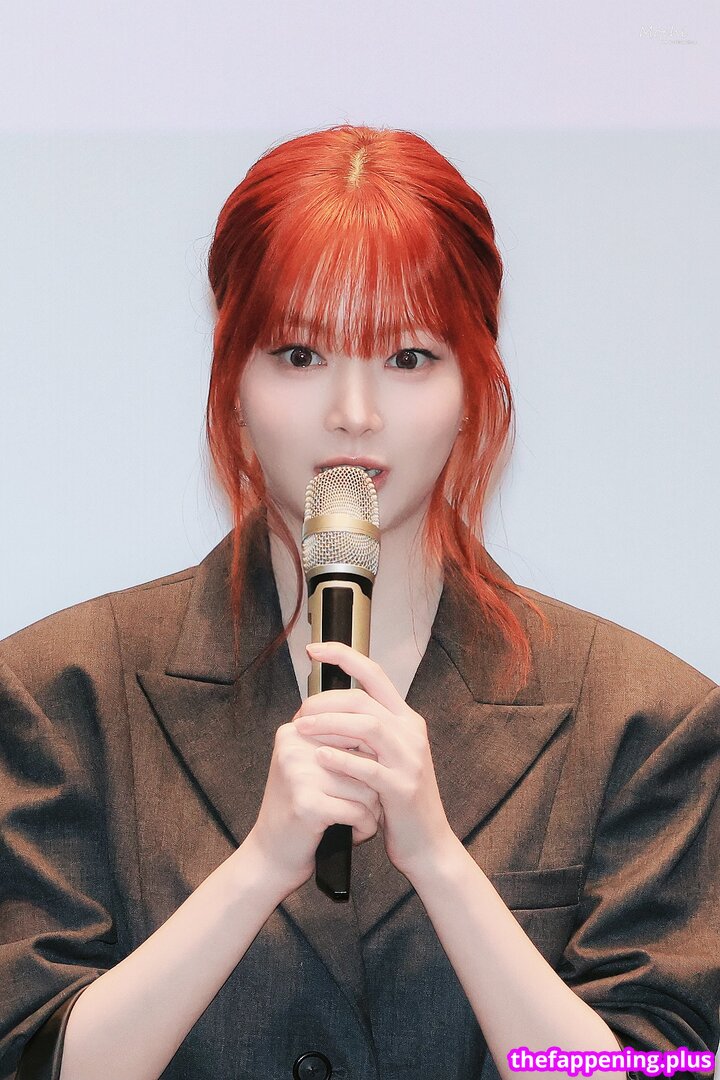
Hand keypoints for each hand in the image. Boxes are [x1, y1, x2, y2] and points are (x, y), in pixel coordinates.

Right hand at [244, 691, 382, 897]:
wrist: (270, 855)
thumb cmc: (299, 811)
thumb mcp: (313, 768)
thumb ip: (340, 746)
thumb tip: (383, 731)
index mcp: (294, 731)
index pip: (352, 731)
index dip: (368, 762)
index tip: (360, 783)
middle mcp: (294, 746)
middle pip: (363, 757)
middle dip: (374, 786)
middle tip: (367, 806)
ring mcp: (299, 774)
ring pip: (367, 786)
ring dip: (372, 811)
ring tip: (358, 821)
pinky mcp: (307, 804)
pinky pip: (359, 811)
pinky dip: (365, 827)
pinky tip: (354, 834)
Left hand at [292, 641, 456, 879]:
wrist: (427, 843)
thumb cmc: (397, 800)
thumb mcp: (386, 756)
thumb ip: (365, 731)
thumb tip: (326, 709)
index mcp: (405, 719)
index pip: (374, 672)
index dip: (343, 655)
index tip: (313, 648)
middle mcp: (411, 732)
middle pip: (364, 698)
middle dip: (325, 700)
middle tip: (299, 713)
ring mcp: (410, 759)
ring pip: (367, 726)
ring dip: (329, 724)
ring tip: (301, 730)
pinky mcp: (402, 788)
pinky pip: (368, 767)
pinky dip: (341, 759)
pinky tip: (319, 758)